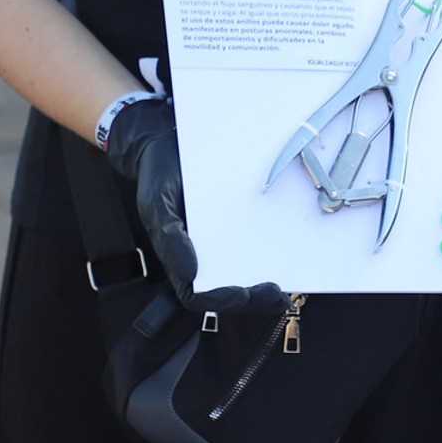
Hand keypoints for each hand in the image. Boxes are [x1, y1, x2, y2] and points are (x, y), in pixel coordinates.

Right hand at [104, 98, 284, 313]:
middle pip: (225, 292)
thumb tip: (190, 274)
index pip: (196, 296)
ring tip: (282, 289)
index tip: (240, 294)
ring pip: (241, 275)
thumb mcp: (156, 202)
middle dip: (251, 299)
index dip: (219, 301)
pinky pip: (252, 246)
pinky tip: (284, 258)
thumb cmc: (157, 173)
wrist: (168, 141)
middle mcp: (200, 253)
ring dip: (262, 289)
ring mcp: (218, 241)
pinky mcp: (234, 223)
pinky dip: (268, 257)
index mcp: (176, 255)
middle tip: (273, 293)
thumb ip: (170, 237)